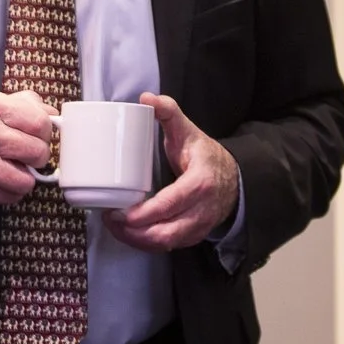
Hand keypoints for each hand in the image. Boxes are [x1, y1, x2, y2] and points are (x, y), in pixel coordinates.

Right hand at [0, 90, 54, 204]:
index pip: (39, 122)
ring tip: (16, 168)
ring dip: (26, 177)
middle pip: (37, 151)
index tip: (39, 135)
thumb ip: (20, 104)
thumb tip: (51, 113)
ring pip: (27, 179)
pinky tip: (3, 179)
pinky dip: (12, 191)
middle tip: (28, 153)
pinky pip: (11, 196)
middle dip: (38, 155)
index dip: (45, 131)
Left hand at [105, 93, 239, 252]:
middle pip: (165, 232)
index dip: (143, 214)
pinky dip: (147, 243)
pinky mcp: (193, 236)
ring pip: (166, 244)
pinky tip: (129, 234)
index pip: (169, 205)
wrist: (234, 179)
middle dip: (134, 232)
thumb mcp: (188, 131)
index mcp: (199, 184)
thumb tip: (146, 98)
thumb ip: (169, 112)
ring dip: (137, 241)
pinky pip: (168, 246)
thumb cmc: (205, 156)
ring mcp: (199, 227)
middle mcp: (201, 210)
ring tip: (115, 227)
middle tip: (110, 220)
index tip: (119, 213)